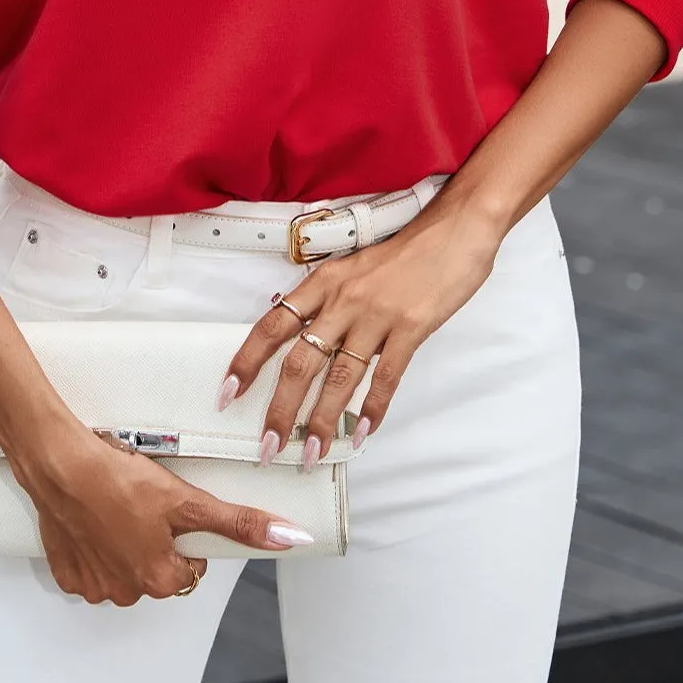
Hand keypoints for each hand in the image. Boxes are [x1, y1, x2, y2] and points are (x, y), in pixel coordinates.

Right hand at [0, 406, 314, 604]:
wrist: (61, 464)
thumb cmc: (118, 480)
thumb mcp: (188, 500)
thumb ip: (239, 523)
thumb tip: (288, 537)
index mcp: (160, 579)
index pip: (191, 565)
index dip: (186, 533)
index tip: (172, 510)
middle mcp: (126, 591)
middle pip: (156, 567)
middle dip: (154, 538)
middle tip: (144, 502)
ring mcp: (93, 584)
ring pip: (123, 565)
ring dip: (123, 541)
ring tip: (117, 504)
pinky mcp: (66, 571)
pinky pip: (89, 563)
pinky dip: (93, 542)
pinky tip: (94, 516)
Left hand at [220, 192, 504, 469]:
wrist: (454, 231)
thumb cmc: (404, 250)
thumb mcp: (353, 266)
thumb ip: (329, 300)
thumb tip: (301, 335)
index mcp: (324, 281)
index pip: (273, 326)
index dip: (247, 362)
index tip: (228, 394)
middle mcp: (343, 300)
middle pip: (300, 362)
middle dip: (281, 410)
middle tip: (269, 445)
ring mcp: (377, 315)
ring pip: (339, 378)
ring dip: (323, 420)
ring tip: (312, 452)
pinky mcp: (411, 328)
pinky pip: (386, 377)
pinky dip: (373, 408)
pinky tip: (364, 431)